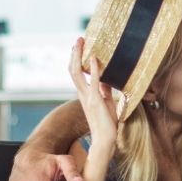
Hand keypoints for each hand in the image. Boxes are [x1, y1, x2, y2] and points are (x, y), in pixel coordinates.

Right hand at [70, 37, 123, 152]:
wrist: (105, 141)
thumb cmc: (107, 125)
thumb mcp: (108, 103)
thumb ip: (105, 91)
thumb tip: (106, 80)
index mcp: (85, 95)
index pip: (77, 74)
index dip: (76, 60)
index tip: (79, 47)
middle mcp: (83, 95)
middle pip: (73, 70)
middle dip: (75, 54)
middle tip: (78, 39)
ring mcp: (88, 98)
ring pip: (77, 73)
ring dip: (79, 57)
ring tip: (81, 43)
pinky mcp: (96, 101)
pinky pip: (94, 82)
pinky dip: (94, 69)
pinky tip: (95, 58)